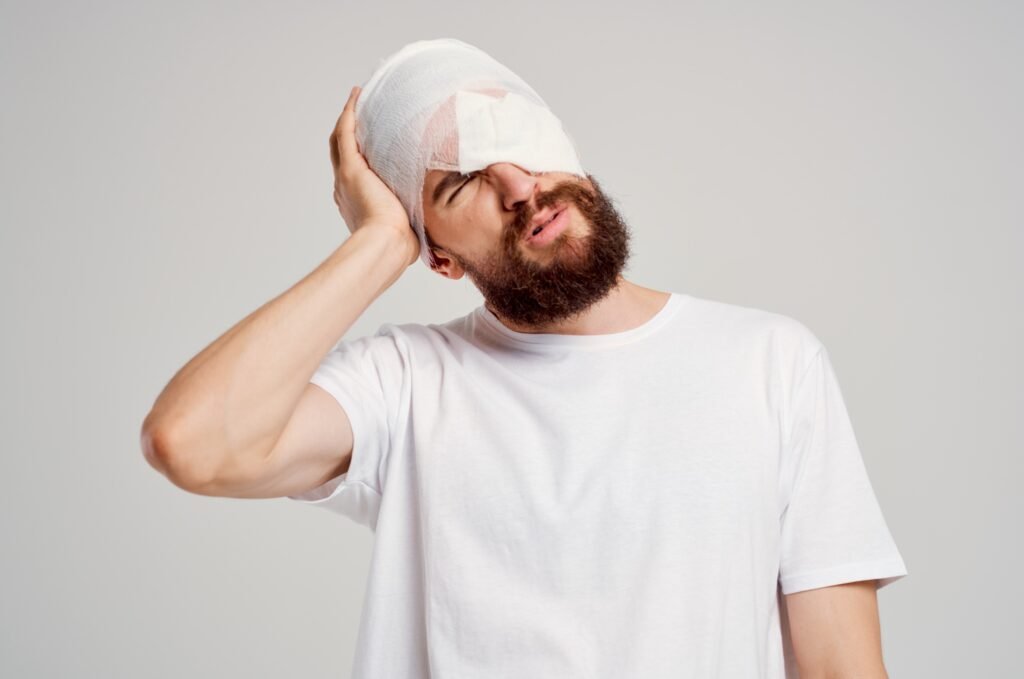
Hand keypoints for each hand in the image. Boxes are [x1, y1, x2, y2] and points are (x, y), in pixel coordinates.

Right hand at [329, 86, 418, 266]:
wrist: (386, 245)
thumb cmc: (400, 244)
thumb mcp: (408, 225)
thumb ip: (415, 215)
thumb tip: (436, 219)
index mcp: (356, 202)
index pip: (355, 171)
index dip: (360, 153)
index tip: (370, 141)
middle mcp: (345, 187)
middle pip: (342, 151)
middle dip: (351, 131)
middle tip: (361, 111)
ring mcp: (346, 176)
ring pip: (341, 138)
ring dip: (349, 117)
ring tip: (360, 98)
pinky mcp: (351, 167)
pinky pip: (346, 131)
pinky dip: (350, 112)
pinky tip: (358, 95)